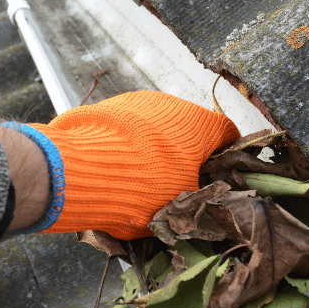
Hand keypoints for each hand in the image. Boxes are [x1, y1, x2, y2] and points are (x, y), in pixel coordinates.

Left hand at [21, 91, 239, 239]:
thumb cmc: (143, 190)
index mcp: (201, 125)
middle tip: (175, 184)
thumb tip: (200, 202)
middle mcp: (173, 104)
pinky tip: (114, 167)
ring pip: (156, 126)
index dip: (226, 155)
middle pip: (189, 129)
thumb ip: (196, 199)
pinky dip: (127, 143)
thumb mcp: (180, 206)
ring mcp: (139, 101)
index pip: (228, 133)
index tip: (218, 174)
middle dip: (185, 154)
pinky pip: (127, 126)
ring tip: (138, 178)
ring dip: (153, 148)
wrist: (81, 170)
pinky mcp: (108, 105)